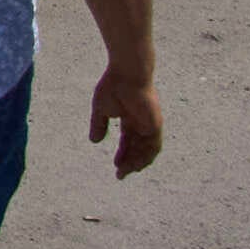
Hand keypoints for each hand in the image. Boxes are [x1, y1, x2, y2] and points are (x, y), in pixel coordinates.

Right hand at [90, 60, 165, 179]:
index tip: (115, 166)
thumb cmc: (114, 86)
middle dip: (129, 162)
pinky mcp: (155, 124)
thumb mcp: (101, 109)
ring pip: (147, 150)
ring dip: (137, 162)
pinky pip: (154, 147)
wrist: (127, 74)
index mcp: (130, 118)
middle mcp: (142, 122)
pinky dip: (146, 157)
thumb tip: (95, 141)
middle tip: (120, 174)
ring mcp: (150, 124)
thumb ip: (99, 125)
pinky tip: (136, 165)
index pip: (128, 141)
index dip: (123, 154)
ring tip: (126, 172)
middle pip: (138, 148)